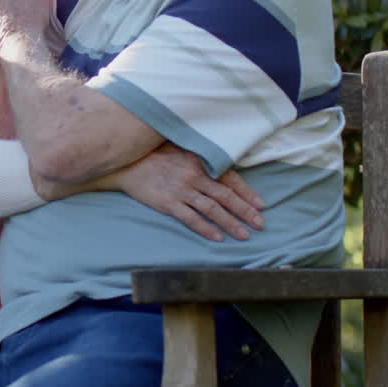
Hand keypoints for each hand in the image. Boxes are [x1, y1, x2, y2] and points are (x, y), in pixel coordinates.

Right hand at [109, 143, 265, 241]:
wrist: (126, 163)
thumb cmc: (154, 155)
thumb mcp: (180, 149)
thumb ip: (200, 158)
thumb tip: (223, 167)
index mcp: (199, 161)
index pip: (229, 178)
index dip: (247, 193)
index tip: (261, 205)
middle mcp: (193, 176)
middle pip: (225, 196)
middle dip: (245, 211)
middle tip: (260, 224)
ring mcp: (180, 190)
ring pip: (212, 209)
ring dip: (230, 223)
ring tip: (244, 235)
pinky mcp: (167, 203)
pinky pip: (190, 218)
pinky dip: (205, 228)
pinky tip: (217, 237)